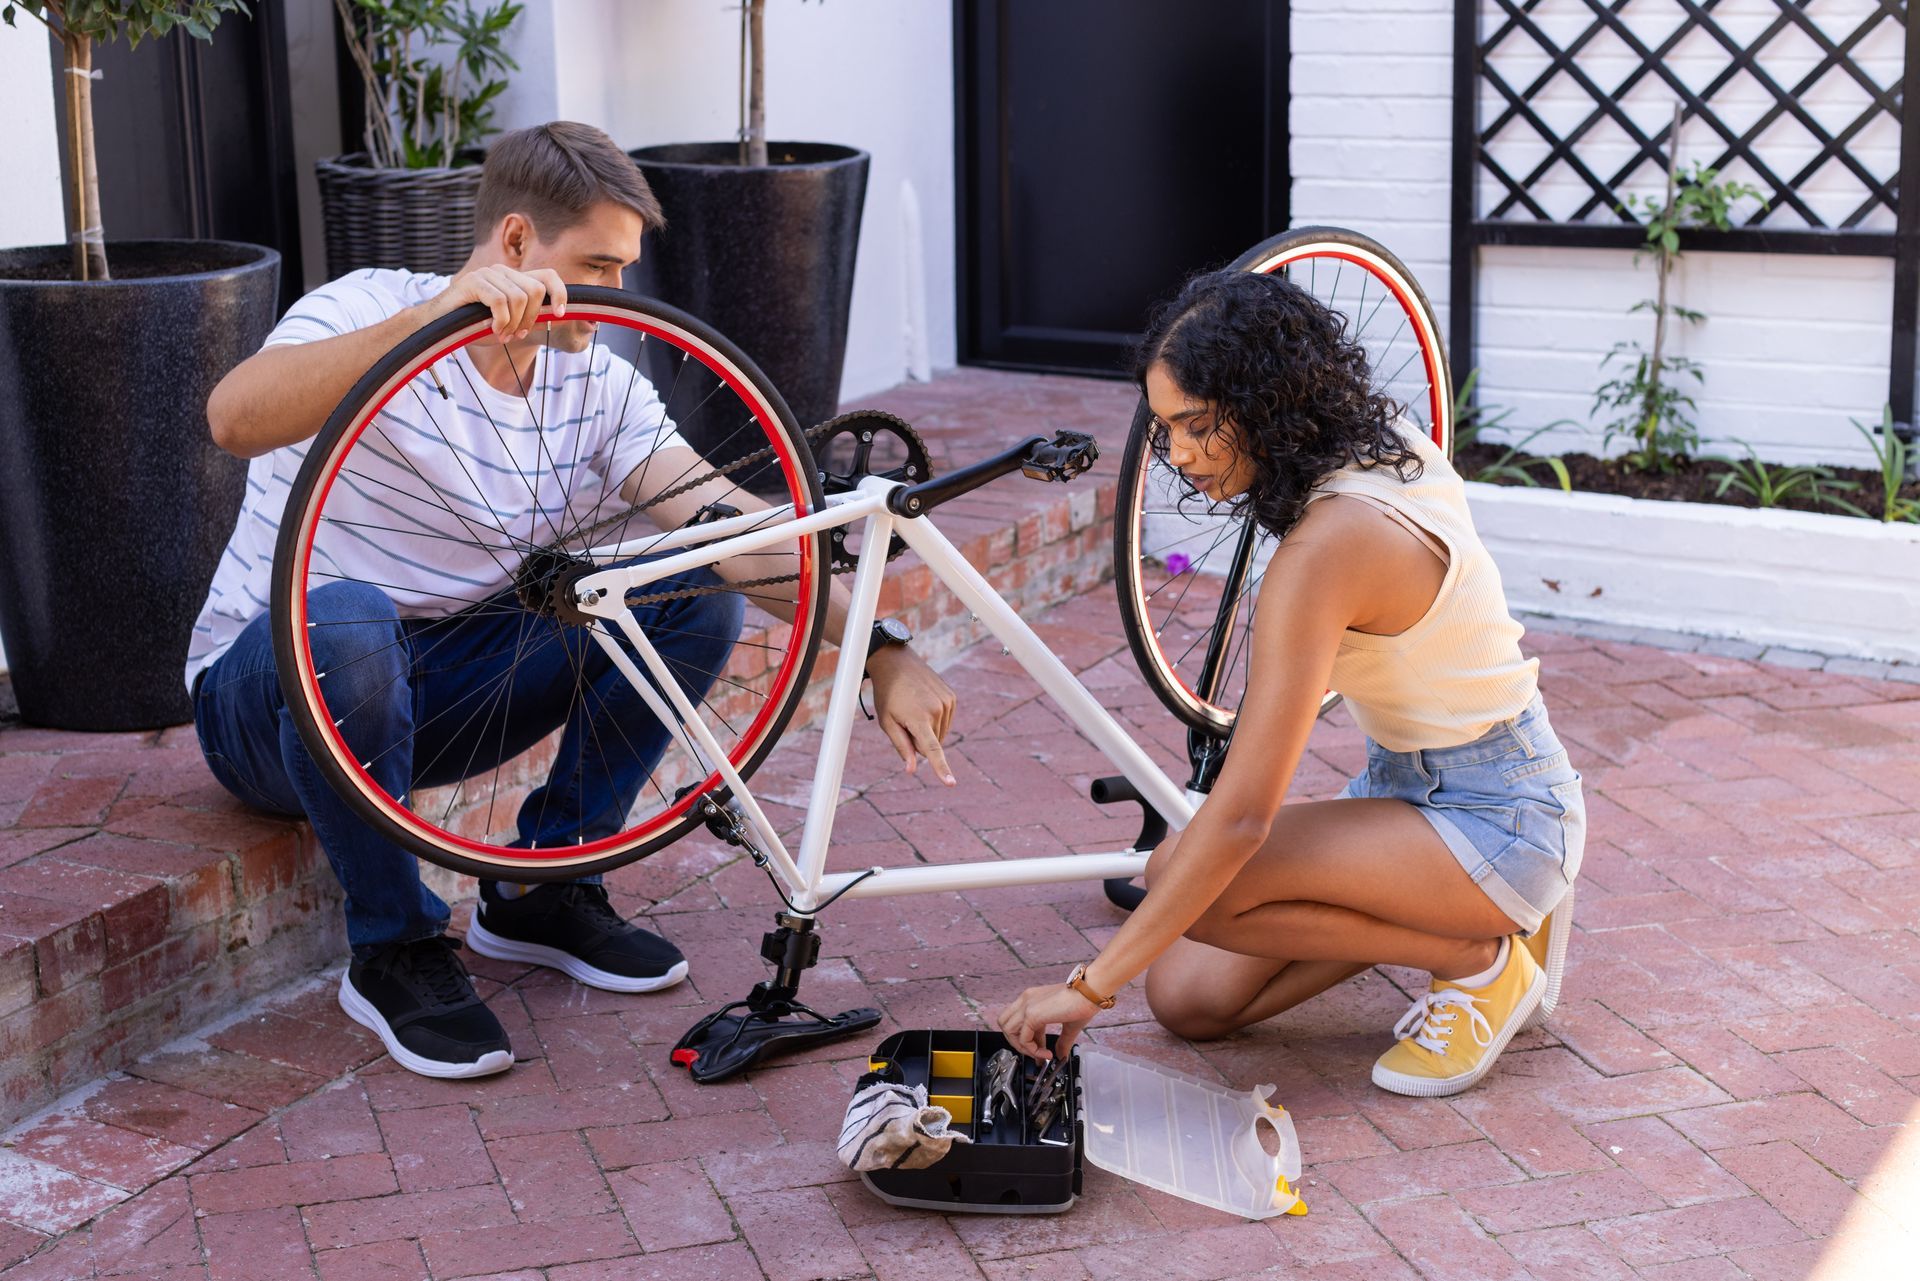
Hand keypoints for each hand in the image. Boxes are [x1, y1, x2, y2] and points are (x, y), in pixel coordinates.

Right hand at [432, 264, 567, 342]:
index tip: (560, 313)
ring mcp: (488, 273)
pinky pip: (500, 302)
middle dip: (531, 318)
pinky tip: (491, 329)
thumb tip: (559, 316)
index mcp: (514, 279)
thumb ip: (530, 318)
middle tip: (516, 334)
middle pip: (536, 290)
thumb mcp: (509, 324)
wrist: (437, 326)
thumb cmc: (472, 326)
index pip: (548, 276)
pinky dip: (500, 321)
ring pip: (519, 298)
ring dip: (513, 323)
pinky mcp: (474, 281)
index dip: (560, 293)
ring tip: (501, 334)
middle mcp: (502, 271)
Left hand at [866, 646, 956, 784]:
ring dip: (928, 730)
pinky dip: (935, 720)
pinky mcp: (952, 697)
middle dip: (919, 739)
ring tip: (913, 709)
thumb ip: (902, 746)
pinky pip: (945, 721)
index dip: (941, 769)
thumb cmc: (887, 694)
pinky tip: (923, 704)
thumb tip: (912, 769)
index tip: (951, 783)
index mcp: (918, 718)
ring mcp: (947, 702)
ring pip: (940, 733)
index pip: (932, 750)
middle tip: (905, 719)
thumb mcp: (887, 722)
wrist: (896, 662)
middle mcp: (937, 710)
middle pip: (932, 743)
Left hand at [997, 982, 1097, 1061]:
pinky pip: (1022, 1038)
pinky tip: (1047, 1053)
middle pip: (1005, 1024)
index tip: (1039, 1051)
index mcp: (1033, 999)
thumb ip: (1062, 1040)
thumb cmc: (1084, 1001)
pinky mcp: (1032, 1013)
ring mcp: (1027, 1005)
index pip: (1017, 1020)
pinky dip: (1032, 1050)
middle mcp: (1026, 1000)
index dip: (1026, 1038)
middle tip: (1036, 1053)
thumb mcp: (1068, 1024)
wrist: (1091, 992)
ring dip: (1023, 1048)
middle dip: (1018, 1043)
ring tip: (1040, 1055)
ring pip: (1007, 1030)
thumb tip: (1061, 1054)